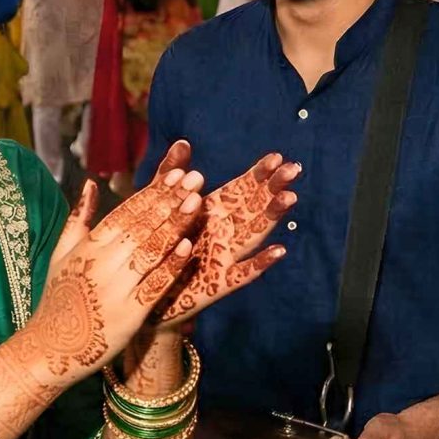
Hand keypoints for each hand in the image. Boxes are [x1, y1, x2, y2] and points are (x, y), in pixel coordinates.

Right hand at [17, 168, 204, 384]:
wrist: (51, 348)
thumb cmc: (58, 298)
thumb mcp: (61, 254)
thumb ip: (78, 217)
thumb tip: (91, 184)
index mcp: (88, 246)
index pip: (126, 212)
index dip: (154, 192)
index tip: (177, 174)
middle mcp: (102, 263)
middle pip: (142, 226)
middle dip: (171, 201)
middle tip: (197, 179)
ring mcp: (116, 288)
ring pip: (150, 251)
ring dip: (175, 226)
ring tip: (198, 203)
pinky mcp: (128, 314)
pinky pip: (154, 286)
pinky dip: (171, 267)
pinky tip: (189, 248)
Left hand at [154, 152, 297, 327]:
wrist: (145, 297)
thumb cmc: (155, 249)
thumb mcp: (158, 208)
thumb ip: (169, 176)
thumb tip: (182, 142)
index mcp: (210, 214)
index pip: (240, 190)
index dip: (258, 174)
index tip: (277, 157)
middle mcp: (222, 234)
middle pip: (252, 208)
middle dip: (272, 188)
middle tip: (293, 169)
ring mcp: (224, 258)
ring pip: (252, 235)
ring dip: (270, 217)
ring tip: (288, 199)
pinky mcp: (218, 284)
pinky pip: (242, 274)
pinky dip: (260, 263)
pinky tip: (277, 251)